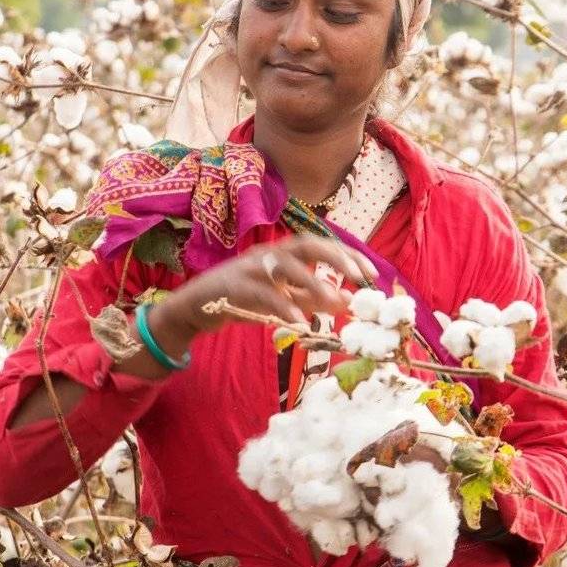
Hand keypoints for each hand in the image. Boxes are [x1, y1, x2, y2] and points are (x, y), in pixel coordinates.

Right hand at [158, 235, 378, 336]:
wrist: (195, 308)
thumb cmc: (243, 300)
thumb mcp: (284, 299)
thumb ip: (313, 299)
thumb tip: (349, 301)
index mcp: (281, 254)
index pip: (319, 245)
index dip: (347, 255)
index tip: (372, 274)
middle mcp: (267, 254)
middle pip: (305, 245)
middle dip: (335, 257)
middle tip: (359, 277)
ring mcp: (249, 269)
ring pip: (284, 266)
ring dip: (311, 282)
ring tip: (333, 301)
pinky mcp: (233, 288)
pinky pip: (262, 295)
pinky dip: (282, 306)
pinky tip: (298, 321)